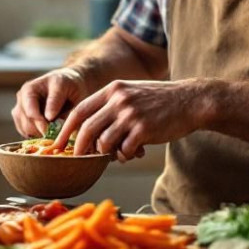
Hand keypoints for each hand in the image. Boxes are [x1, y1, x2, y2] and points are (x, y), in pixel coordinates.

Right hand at [11, 68, 88, 137]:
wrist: (68, 86)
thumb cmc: (68, 85)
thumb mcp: (65, 87)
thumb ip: (56, 100)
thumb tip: (48, 117)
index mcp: (29, 89)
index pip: (30, 111)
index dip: (40, 123)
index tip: (52, 131)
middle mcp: (21, 100)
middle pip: (26, 123)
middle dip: (42, 130)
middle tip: (58, 134)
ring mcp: (21, 111)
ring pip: (26, 130)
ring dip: (41, 134)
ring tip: (57, 131)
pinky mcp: (23, 121)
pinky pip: (28, 134)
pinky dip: (39, 136)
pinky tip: (51, 132)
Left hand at [53, 79, 210, 161]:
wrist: (190, 101)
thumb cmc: (159, 101)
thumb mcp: (131, 93)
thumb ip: (110, 107)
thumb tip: (89, 133)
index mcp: (112, 89)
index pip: (79, 111)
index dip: (66, 130)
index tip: (58, 144)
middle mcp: (118, 100)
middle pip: (87, 128)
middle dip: (79, 147)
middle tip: (78, 158)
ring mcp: (131, 114)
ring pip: (104, 142)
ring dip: (108, 152)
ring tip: (119, 151)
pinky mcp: (144, 129)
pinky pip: (124, 149)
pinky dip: (125, 155)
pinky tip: (134, 152)